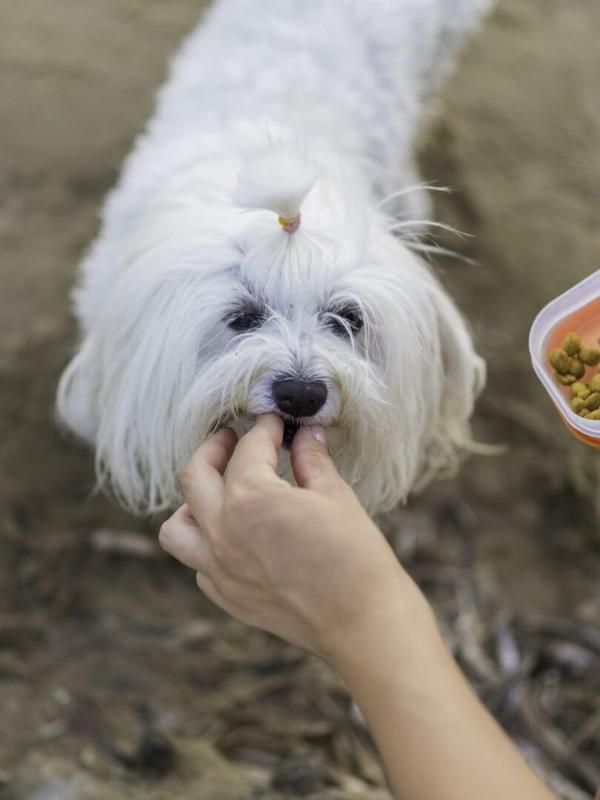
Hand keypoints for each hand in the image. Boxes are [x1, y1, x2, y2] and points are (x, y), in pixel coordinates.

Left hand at [159, 414, 424, 659]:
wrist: (364, 622)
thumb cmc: (356, 556)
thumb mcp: (335, 495)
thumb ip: (311, 459)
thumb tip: (306, 433)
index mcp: (250, 498)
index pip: (248, 447)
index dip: (265, 428)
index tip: (275, 421)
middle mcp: (222, 532)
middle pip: (194, 476)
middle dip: (213, 448)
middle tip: (231, 438)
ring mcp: (218, 568)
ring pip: (177, 526)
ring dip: (193, 502)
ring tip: (220, 492)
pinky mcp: (226, 597)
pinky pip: (198, 562)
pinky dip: (208, 543)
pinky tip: (237, 537)